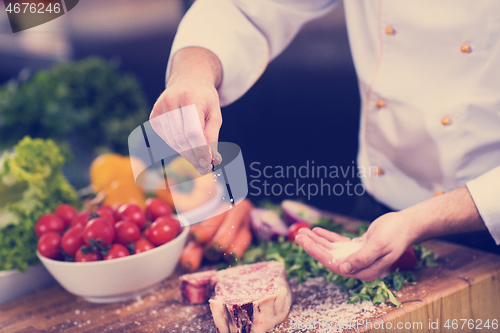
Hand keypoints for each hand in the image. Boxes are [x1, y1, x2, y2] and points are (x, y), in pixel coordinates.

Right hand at [149, 47, 222, 174]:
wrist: (188, 80)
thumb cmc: (205, 99)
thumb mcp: (215, 114)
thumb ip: (213, 136)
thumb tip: (214, 160)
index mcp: (190, 97)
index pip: (193, 132)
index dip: (200, 150)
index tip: (208, 163)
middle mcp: (171, 101)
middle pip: (182, 139)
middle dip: (194, 156)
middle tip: (205, 167)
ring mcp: (160, 108)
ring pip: (173, 141)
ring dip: (186, 155)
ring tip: (199, 161)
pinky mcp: (154, 116)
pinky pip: (166, 139)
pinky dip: (178, 147)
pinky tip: (188, 149)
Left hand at [295, 212, 412, 280]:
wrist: (407, 225)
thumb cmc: (395, 235)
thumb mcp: (379, 245)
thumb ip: (362, 258)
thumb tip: (344, 268)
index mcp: (364, 270)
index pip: (334, 264)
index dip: (317, 253)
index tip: (304, 242)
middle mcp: (358, 266)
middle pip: (329, 257)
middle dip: (312, 246)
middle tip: (298, 235)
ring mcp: (357, 257)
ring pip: (332, 249)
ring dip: (317, 241)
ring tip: (302, 232)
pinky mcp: (357, 247)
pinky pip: (338, 243)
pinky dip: (327, 237)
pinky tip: (317, 230)